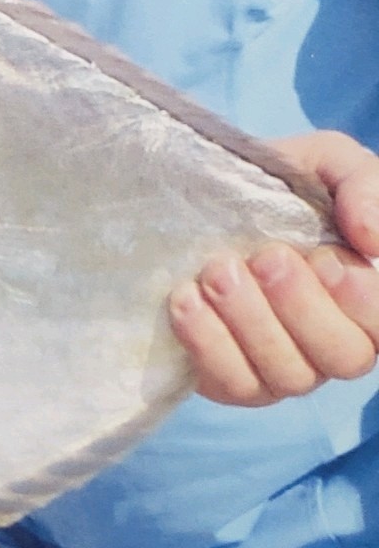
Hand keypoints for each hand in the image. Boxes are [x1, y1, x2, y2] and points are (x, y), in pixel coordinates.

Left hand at [169, 131, 378, 404]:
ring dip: (249, 321)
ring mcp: (285, 368)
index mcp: (367, 297)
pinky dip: (208, 343)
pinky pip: (234, 384)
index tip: (324, 257)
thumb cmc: (279, 184)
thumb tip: (373, 240)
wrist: (199, 197)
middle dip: (302, 308)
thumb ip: (362, 185)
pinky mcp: (234, 380)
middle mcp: (335, 343)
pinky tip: (186, 299)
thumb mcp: (326, 163)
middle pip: (344, 357)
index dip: (361, 300)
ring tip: (216, 271)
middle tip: (264, 259)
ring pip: (288, 375)